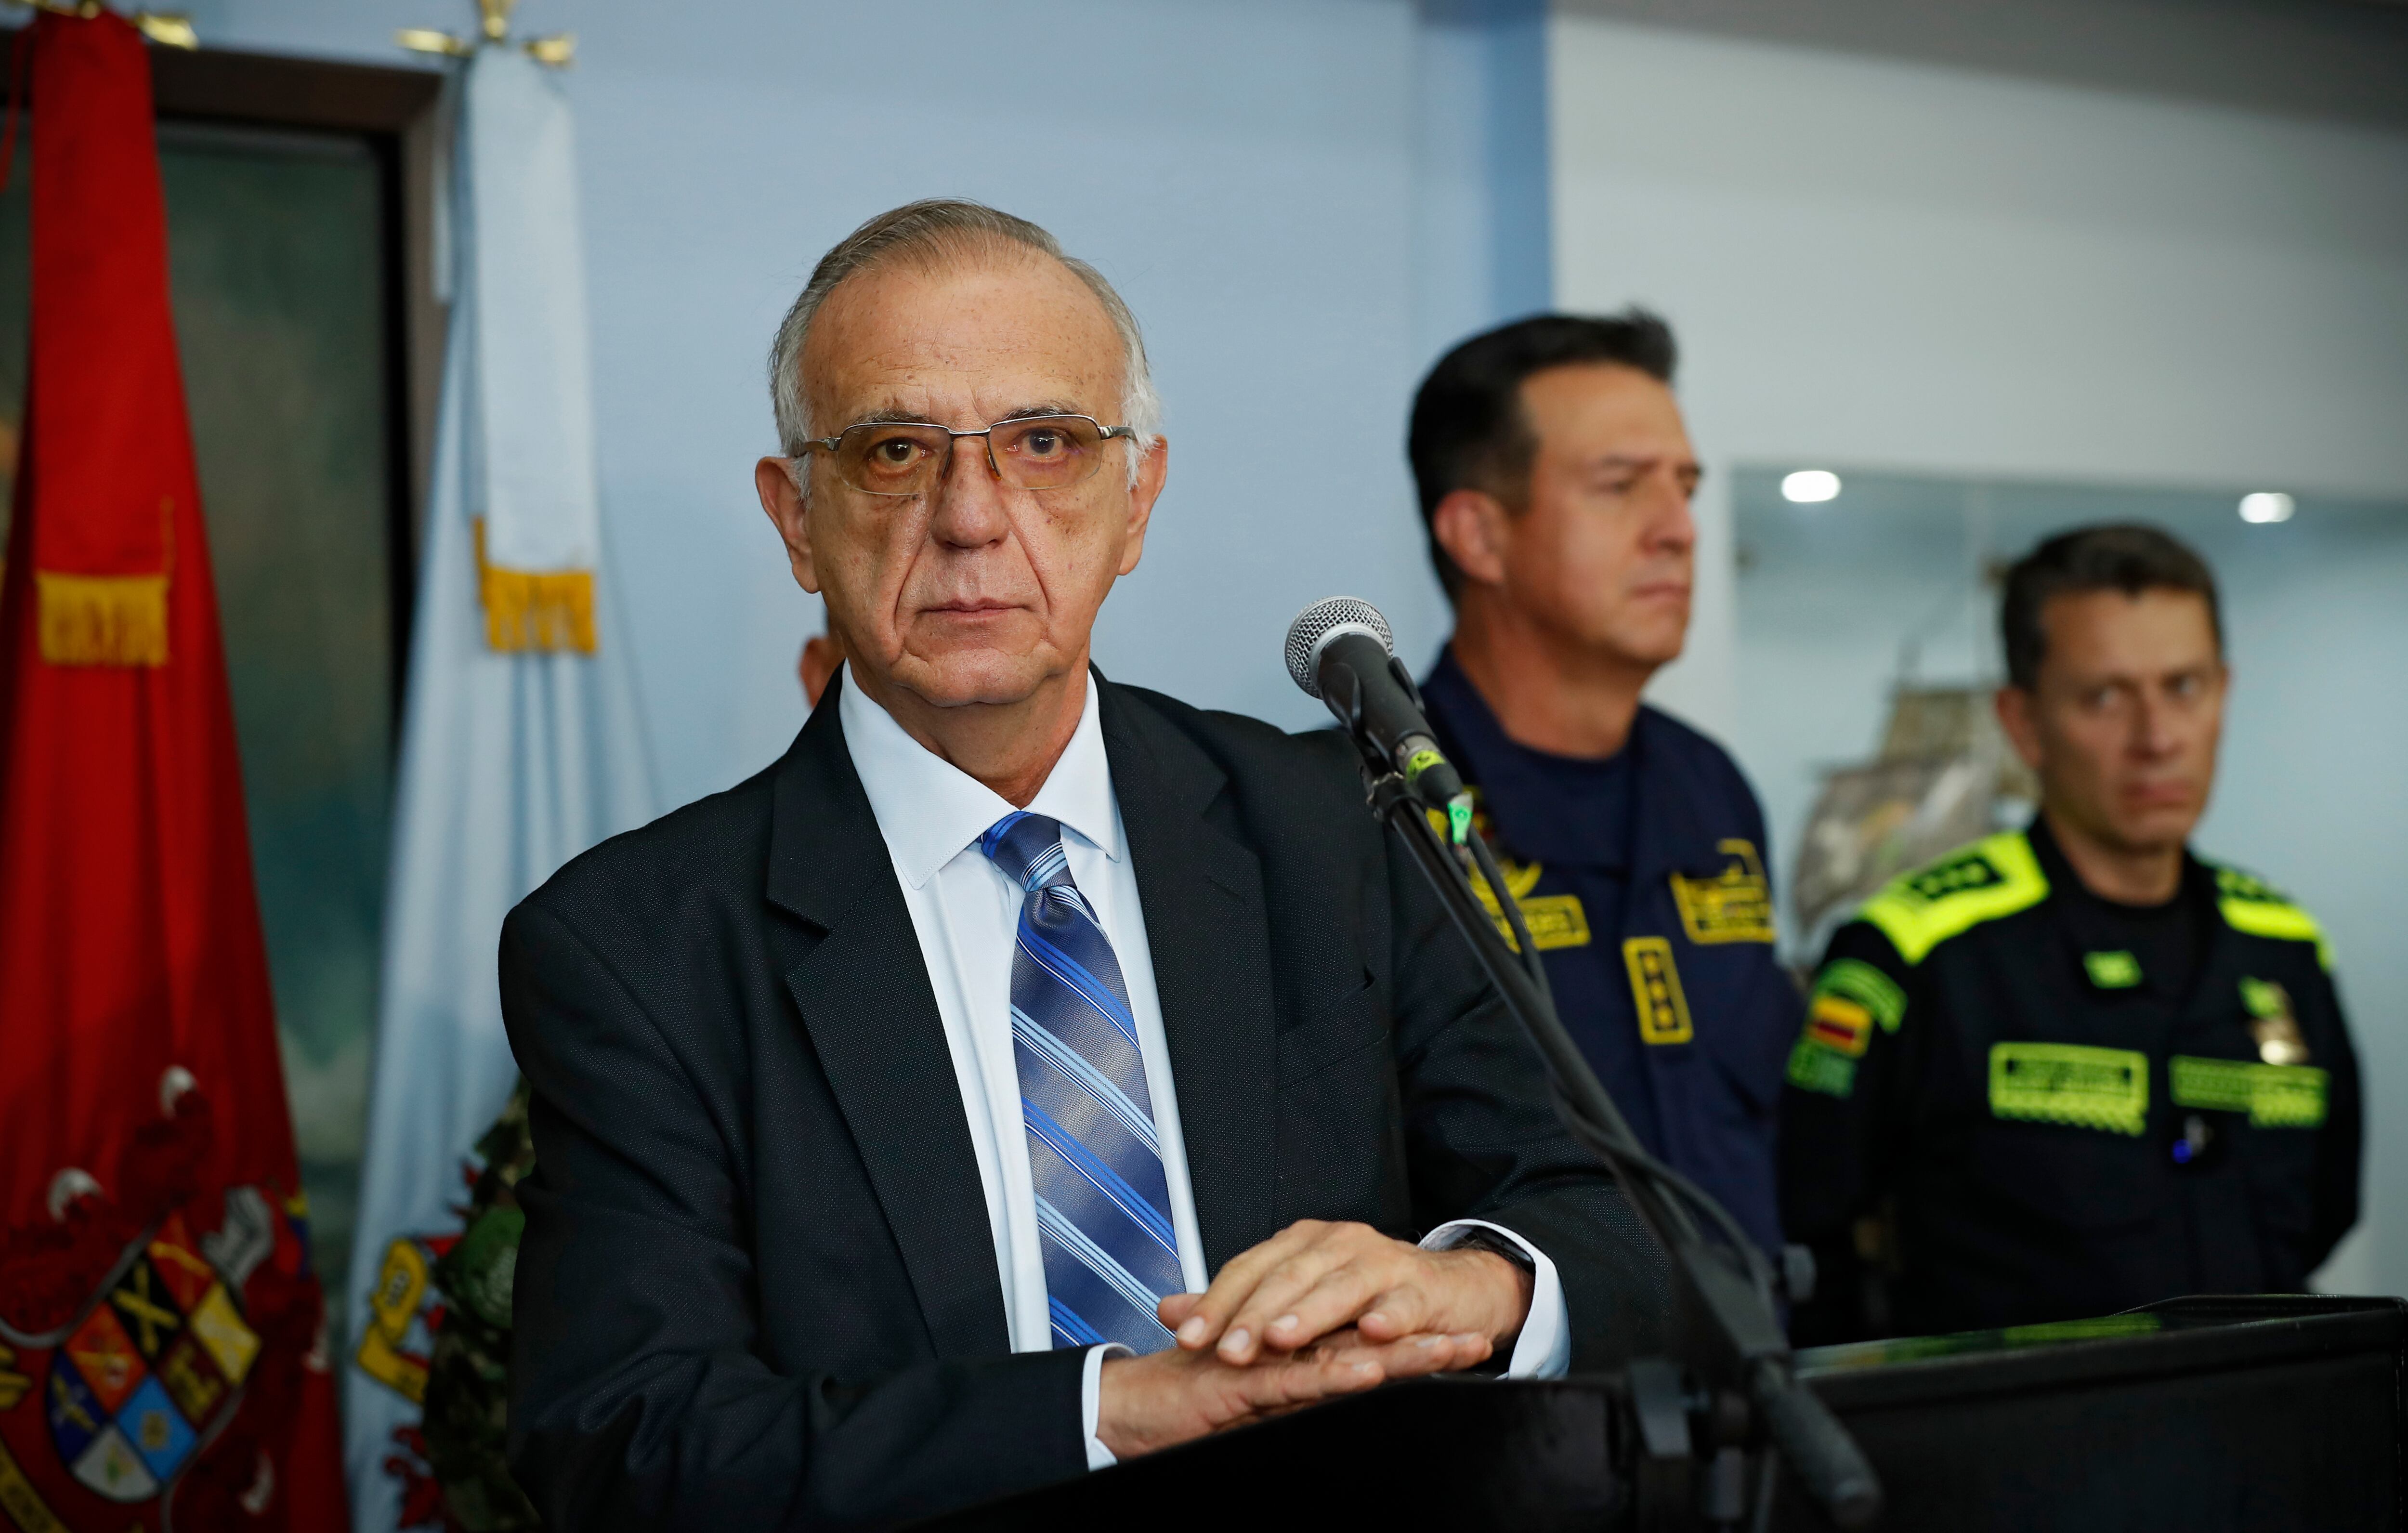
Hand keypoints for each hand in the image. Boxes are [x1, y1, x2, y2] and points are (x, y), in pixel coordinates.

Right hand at [1094, 1326, 1491, 1458]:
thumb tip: (1344, 1396)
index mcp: (1295, 1349)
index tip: (1466, 1342)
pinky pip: (1297, 1377)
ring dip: (1400, 1351)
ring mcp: (1268, 1359)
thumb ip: (1296, 1399)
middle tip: (1478, 1338)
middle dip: (1426, 1338)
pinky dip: (1333, 1373)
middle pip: (1369, 1336)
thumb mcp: (1257, 1407)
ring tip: (1450, 1351)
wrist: (1128, 1408)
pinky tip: (1368, 1372)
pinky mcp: (1245, 1380)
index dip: (1415, 1338)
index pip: (1367, 1339)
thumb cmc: (1189, 1406)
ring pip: (1344, 1350)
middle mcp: (1288, 1346)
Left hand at [1161, 1219, 1532, 1365]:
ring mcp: (1380, 1262)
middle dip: (1253, 1315)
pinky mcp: (1420, 1288)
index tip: (1187, 1338)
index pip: (1248, 1269)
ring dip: (1309, 1313)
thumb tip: (1170, 1311)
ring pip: (1339, 1287)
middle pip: (1287, 1278)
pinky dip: (1388, 1316)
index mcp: (1300, 1245)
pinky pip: (1402, 1302)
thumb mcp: (1295, 1299)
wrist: (1448, 1289)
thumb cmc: (1365, 1296)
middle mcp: (1336, 1244)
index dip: (1216, 1303)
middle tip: (1227, 1351)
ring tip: (1281, 1338)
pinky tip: (1373, 1332)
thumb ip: (1235, 1306)